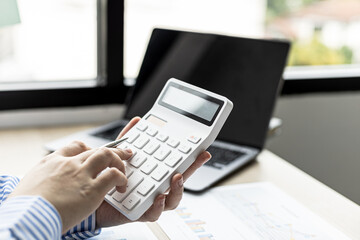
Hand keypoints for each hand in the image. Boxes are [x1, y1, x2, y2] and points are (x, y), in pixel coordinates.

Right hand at [9, 140, 132, 232]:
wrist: (26, 216)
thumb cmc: (23, 207)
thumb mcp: (28, 186)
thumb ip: (41, 182)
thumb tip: (43, 189)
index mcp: (52, 162)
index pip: (74, 147)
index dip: (88, 148)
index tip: (94, 153)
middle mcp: (69, 164)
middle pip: (95, 149)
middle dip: (113, 151)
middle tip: (123, 153)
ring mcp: (81, 174)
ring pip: (107, 156)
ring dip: (119, 161)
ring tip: (124, 169)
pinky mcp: (92, 189)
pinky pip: (113, 175)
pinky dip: (121, 178)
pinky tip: (121, 185)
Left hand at [95, 117, 210, 226]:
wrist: (91, 199)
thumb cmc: (108, 177)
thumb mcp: (117, 155)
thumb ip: (127, 140)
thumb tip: (137, 121)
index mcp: (153, 174)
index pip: (176, 165)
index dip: (191, 158)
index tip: (202, 148)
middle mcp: (155, 187)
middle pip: (180, 180)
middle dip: (192, 168)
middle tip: (200, 156)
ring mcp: (149, 201)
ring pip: (172, 200)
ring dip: (178, 189)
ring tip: (177, 178)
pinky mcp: (139, 212)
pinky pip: (153, 213)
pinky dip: (157, 207)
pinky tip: (158, 197)